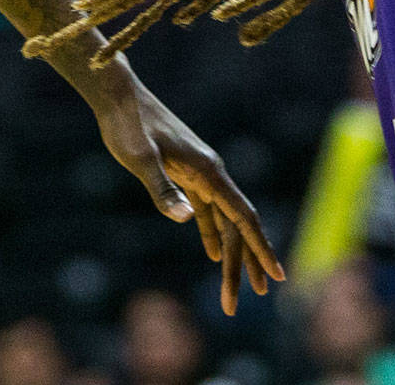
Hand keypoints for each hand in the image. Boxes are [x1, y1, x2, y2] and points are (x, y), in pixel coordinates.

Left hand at [89, 75, 283, 314]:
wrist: (117, 96)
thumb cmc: (127, 125)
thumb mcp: (139, 158)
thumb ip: (162, 188)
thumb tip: (187, 218)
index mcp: (208, 172)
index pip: (243, 217)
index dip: (260, 248)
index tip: (277, 275)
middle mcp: (211, 173)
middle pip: (237, 226)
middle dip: (245, 263)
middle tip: (255, 298)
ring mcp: (200, 174)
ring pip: (225, 220)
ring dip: (232, 253)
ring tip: (239, 289)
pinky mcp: (185, 173)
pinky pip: (208, 210)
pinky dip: (213, 233)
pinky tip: (212, 254)